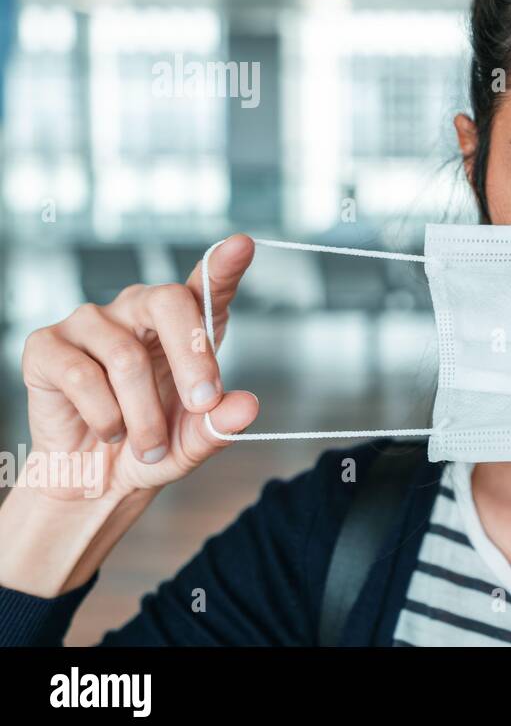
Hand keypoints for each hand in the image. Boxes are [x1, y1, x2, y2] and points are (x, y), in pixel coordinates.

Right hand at [19, 235, 259, 501]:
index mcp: (183, 322)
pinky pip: (82, 377)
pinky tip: (107, 430)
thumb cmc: (150, 447)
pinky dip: (104, 417)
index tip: (241, 246)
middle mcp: (137, 309)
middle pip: (168, 302)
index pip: (206, 284)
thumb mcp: (193, 442)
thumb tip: (248, 406)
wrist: (95, 479)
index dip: (223, 265)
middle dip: (193, 359)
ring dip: (144, 415)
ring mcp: (89, 322)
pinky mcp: (46, 345)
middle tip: (202, 404)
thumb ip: (220, 423)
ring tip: (148, 446)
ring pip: (126, 358)